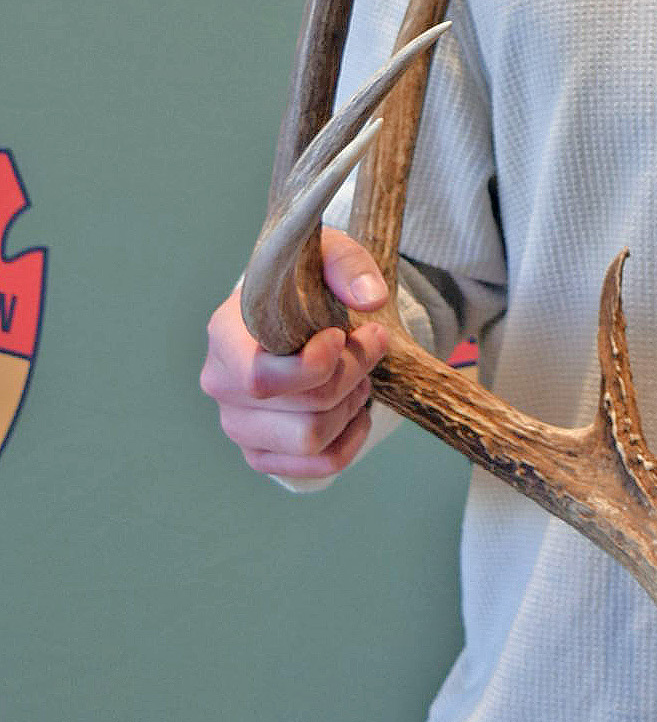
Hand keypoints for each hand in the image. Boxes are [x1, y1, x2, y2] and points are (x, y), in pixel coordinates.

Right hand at [200, 228, 391, 483]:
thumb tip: (370, 298)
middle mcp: (221, 384)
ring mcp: (238, 424)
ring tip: (359, 374)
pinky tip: (356, 408)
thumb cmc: (308, 284)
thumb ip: (348, 266)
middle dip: (351, 374)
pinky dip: (350, 440)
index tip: (340, 335)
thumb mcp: (328, 256)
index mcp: (224, 334)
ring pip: (310, 440)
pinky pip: (317, 466)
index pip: (260, 378)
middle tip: (369, 343)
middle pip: (302, 408)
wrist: (300, 315)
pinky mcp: (261, 452)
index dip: (313, 367)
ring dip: (350, 406)